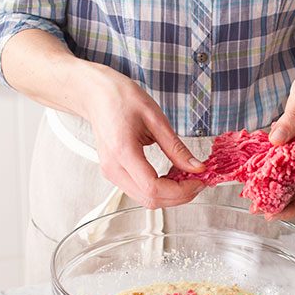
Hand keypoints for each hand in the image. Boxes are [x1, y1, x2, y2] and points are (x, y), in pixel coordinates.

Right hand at [81, 63, 204, 208]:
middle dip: (179, 196)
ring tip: (186, 178)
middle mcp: (113, 168)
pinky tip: (171, 176)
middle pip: (150, 199)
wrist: (97, 95)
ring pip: (145, 200)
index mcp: (122, 152)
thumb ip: (176, 148)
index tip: (198, 182)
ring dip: (170, 194)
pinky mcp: (114, 173)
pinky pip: (140, 191)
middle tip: (197, 182)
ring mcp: (111, 173)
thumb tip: (196, 168)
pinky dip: (159, 189)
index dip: (180, 191)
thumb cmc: (121, 99)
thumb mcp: (156, 119)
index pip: (153, 188)